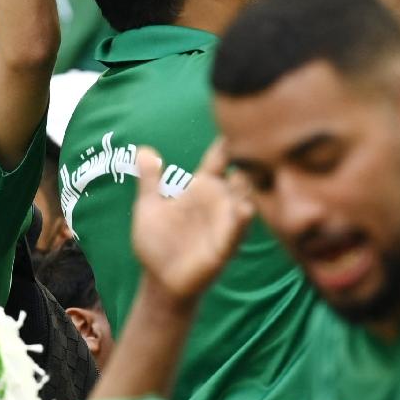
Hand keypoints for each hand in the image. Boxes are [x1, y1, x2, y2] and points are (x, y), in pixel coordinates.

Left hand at [130, 144, 251, 307]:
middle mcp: (218, 202)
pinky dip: (241, 220)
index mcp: (202, 188)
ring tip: (250, 170)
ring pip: (246, 197)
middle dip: (249, 160)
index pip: (219, 160)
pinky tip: (244, 208)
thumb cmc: (157, 242)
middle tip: (257, 139)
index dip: (227, 143)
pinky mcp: (224, 245)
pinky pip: (237, 230)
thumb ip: (149, 179)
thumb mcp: (148, 206)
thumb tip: (142, 149)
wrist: (159, 281)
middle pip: (241, 173)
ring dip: (249, 186)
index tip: (235, 118)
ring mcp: (224, 222)